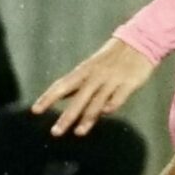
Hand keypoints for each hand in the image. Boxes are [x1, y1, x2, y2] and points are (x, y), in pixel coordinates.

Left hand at [32, 36, 155, 137]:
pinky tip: (106, 114)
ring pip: (97, 102)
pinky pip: (117, 99)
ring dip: (87, 118)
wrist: (139, 42)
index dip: (48, 98)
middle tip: (55, 132)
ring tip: (78, 132)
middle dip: (66, 116)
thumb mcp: (90, 66)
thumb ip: (77, 82)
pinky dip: (111, 106)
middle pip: (78, 99)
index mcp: (84, 71)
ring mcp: (112, 80)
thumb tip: (59, 95)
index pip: (61, 85)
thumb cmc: (111, 57)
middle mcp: (95, 76)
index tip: (35, 110)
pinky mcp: (128, 83)